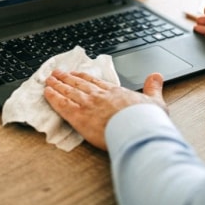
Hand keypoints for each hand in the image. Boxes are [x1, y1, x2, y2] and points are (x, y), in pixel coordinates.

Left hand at [44, 70, 165, 150]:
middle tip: (56, 74)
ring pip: (68, 92)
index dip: (83, 78)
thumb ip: (153, 87)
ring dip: (57, 85)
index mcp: (115, 93)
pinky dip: (53, 98)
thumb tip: (157, 75)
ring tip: (48, 80)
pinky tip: (46, 93)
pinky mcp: (79, 117)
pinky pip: (62, 105)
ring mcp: (88, 105)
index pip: (95, 82)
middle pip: (78, 84)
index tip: (76, 74)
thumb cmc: (146, 120)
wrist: (138, 131)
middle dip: (66, 78)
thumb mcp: (155, 101)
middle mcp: (99, 96)